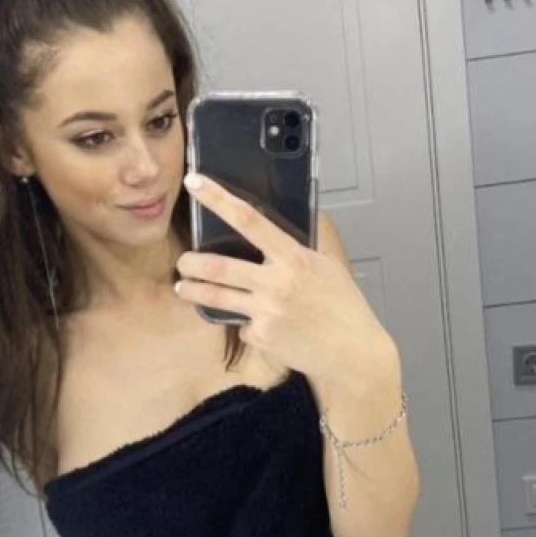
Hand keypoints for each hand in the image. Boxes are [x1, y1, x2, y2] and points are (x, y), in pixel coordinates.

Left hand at [175, 174, 395, 383]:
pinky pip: (241, 327)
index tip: (195, 183)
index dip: (218, 199)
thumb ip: (300, 246)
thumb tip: (289, 221)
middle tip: (183, 261)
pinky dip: (246, 325)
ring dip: (192, 291)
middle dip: (190, 262)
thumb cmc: (344, 306)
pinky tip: (262, 327)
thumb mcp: (327, 266)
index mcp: (293, 257)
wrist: (352, 352)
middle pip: (218, 266)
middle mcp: (276, 282)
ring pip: (215, 297)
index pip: (248, 220)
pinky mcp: (262, 337)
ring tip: (183, 288)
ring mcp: (266, 312)